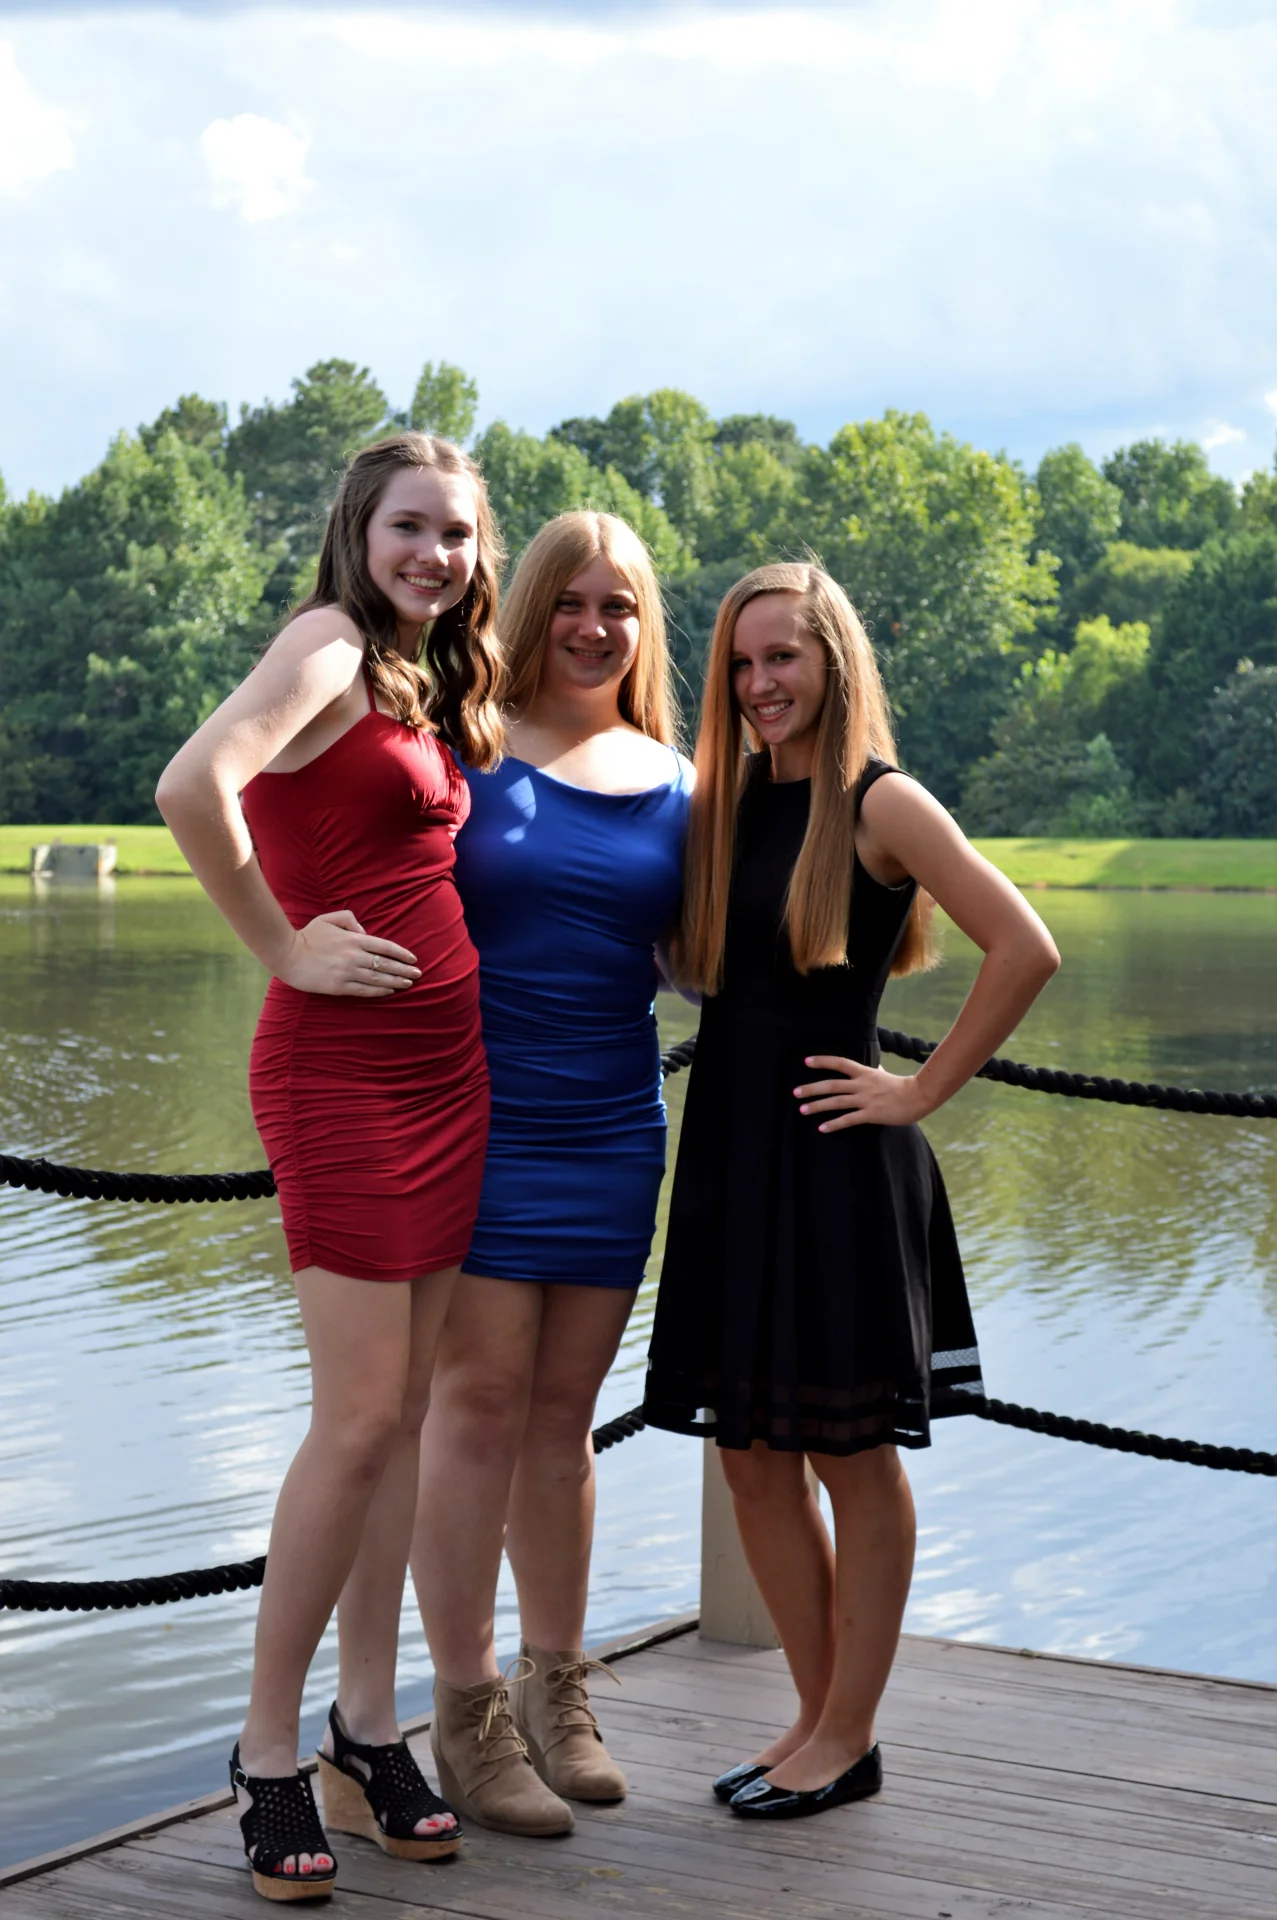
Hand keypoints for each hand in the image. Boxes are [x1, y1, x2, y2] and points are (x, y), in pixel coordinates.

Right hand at [276, 910, 420, 996]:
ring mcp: (347, 972)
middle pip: (386, 964)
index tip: (413, 959)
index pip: (385, 946)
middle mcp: (354, 956)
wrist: (287, 954)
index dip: (402, 953)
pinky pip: (364, 990)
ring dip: (396, 981)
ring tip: (408, 984)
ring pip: (378, 978)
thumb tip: (365, 931)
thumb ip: (349, 920)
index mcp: (353, 939)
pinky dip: (379, 991)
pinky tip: (389, 991)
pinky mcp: (339, 986)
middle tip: (418, 974)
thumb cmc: (308, 936)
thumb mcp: (328, 919)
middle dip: (404, 970)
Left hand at [793, 1055, 928, 1130]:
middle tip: (795, 1092)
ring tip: (802, 1110)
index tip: (806, 1061)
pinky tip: (822, 1128)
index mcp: (864, 1073)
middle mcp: (862, 1085)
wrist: (918, 1096)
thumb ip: (875, 1072)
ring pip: (836, 1102)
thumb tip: (875, 1067)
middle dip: (811, 1088)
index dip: (822, 1061)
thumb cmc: (902, 1086)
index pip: (840, 1063)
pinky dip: (834, 1124)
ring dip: (817, 1106)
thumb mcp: (884, 1075)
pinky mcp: (871, 1114)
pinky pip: (848, 1120)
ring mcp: (865, 1099)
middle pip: (832, 1085)